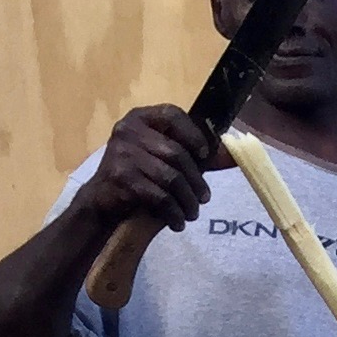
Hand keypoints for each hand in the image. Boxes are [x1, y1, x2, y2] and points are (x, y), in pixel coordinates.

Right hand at [79, 105, 220, 232]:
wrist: (102, 200)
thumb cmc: (140, 175)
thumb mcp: (165, 159)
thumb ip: (197, 155)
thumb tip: (234, 155)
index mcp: (140, 118)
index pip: (172, 114)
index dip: (193, 134)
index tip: (204, 156)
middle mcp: (128, 130)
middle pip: (176, 153)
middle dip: (196, 181)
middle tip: (204, 199)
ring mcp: (121, 152)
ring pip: (170, 177)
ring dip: (187, 200)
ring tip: (192, 214)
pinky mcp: (120, 177)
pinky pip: (158, 195)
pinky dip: (173, 212)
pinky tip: (177, 222)